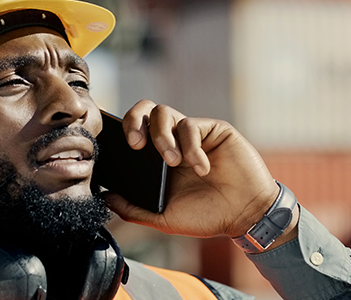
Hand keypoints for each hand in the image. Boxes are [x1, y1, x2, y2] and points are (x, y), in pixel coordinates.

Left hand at [103, 100, 294, 240]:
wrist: (245, 215)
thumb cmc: (206, 216)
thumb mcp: (163, 217)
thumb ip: (133, 209)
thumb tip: (104, 197)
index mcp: (156, 159)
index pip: (132, 131)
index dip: (120, 129)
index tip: (113, 143)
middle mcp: (172, 141)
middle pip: (144, 110)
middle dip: (133, 121)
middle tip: (136, 145)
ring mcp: (191, 134)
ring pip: (163, 112)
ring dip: (163, 137)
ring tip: (173, 163)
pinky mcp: (212, 129)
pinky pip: (191, 125)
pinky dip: (191, 148)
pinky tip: (201, 168)